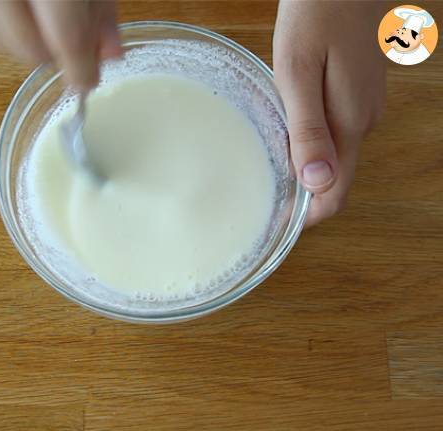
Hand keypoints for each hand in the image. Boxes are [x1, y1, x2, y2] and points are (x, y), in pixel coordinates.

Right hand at [0, 0, 120, 90]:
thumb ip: (99, 4)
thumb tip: (110, 55)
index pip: (63, 35)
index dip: (79, 66)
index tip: (87, 82)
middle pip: (28, 48)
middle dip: (53, 53)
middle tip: (66, 36)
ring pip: (2, 45)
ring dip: (27, 39)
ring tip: (37, 4)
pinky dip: (0, 23)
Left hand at [273, 0, 385, 226]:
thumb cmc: (315, 18)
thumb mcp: (299, 74)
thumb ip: (308, 129)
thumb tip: (315, 181)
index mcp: (348, 124)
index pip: (335, 193)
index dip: (306, 216)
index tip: (273, 221)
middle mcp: (362, 123)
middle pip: (334, 180)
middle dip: (299, 195)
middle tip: (258, 197)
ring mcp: (362, 108)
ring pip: (333, 157)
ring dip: (302, 168)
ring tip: (264, 168)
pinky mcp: (356, 95)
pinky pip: (334, 134)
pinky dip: (308, 143)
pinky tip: (282, 133)